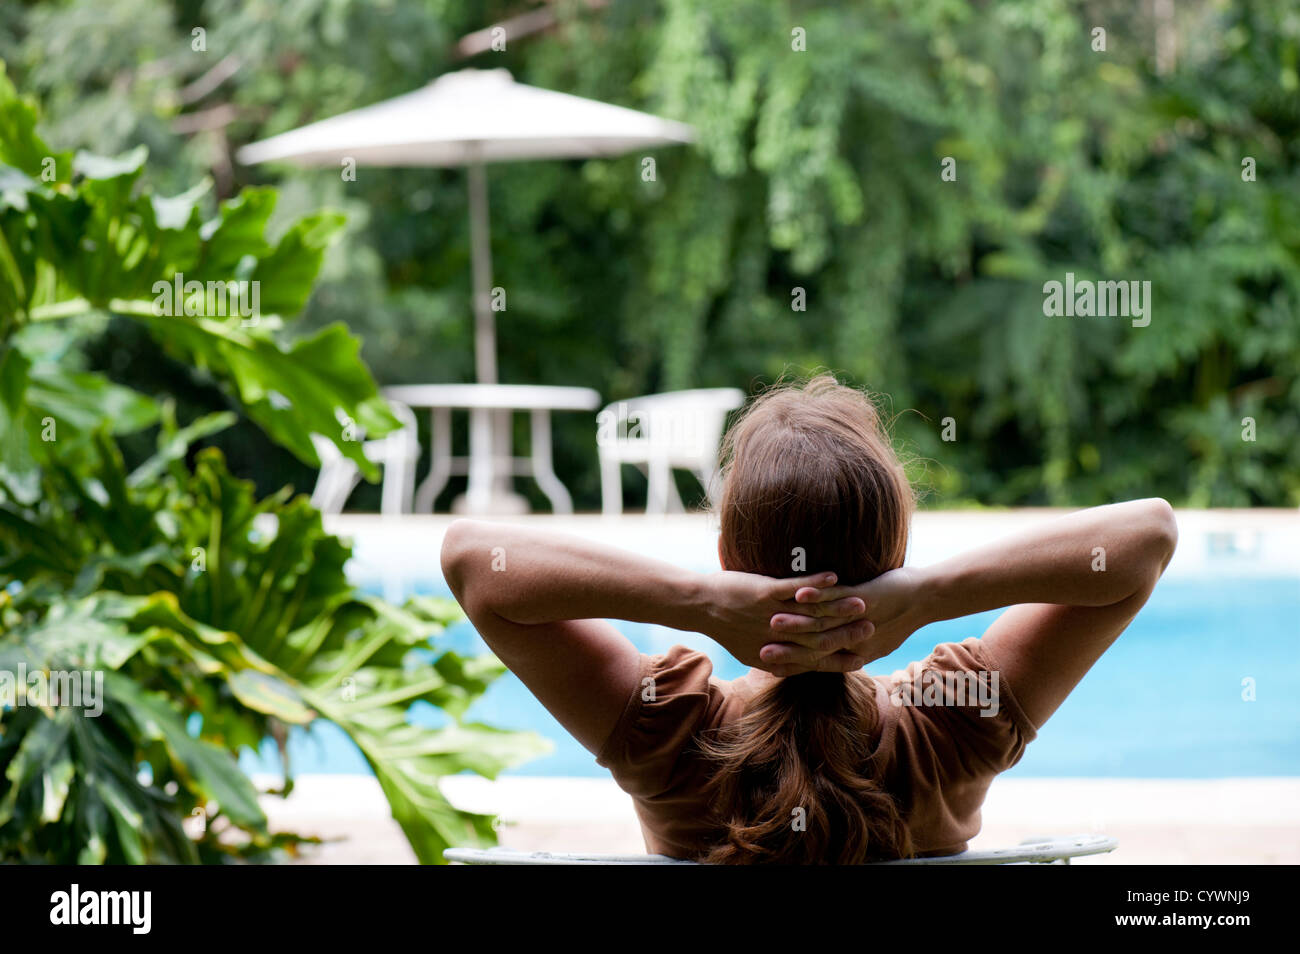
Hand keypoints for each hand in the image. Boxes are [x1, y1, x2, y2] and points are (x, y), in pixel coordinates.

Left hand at [700, 570, 874, 674]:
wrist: (698, 605)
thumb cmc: (724, 627)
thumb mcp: (750, 651)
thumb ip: (775, 658)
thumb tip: (792, 667)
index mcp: (773, 655)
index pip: (812, 661)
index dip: (838, 660)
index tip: (862, 657)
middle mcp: (775, 638)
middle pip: (818, 639)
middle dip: (847, 635)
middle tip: (872, 628)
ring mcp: (769, 615)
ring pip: (811, 614)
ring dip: (838, 607)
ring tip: (862, 601)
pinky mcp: (762, 594)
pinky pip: (793, 588)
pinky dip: (815, 584)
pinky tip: (834, 576)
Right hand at [762, 566, 926, 672]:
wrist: (924, 599)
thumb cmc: (897, 616)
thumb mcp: (872, 636)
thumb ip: (849, 645)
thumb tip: (829, 650)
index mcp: (852, 651)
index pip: (814, 660)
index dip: (791, 663)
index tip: (766, 664)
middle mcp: (853, 640)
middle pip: (813, 645)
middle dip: (786, 648)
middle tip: (759, 651)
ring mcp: (856, 618)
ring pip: (821, 622)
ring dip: (797, 622)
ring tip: (772, 621)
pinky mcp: (864, 597)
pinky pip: (838, 596)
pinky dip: (818, 592)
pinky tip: (799, 591)